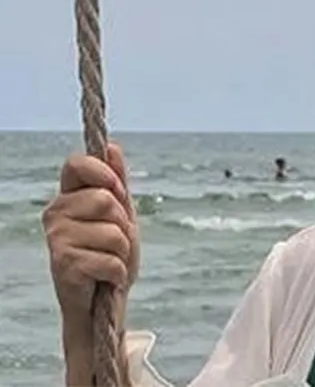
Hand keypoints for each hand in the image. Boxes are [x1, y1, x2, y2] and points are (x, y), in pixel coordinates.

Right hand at [42, 142, 140, 328]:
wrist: (102, 302)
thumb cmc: (111, 253)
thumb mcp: (121, 214)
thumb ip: (117, 181)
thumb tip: (113, 147)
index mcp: (69, 196)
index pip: (76, 163)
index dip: (102, 172)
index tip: (117, 189)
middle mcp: (55, 214)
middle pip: (105, 199)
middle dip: (123, 224)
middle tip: (115, 241)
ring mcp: (56, 239)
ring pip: (113, 232)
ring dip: (123, 251)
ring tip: (109, 260)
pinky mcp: (63, 264)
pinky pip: (111, 259)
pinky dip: (118, 271)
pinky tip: (105, 278)